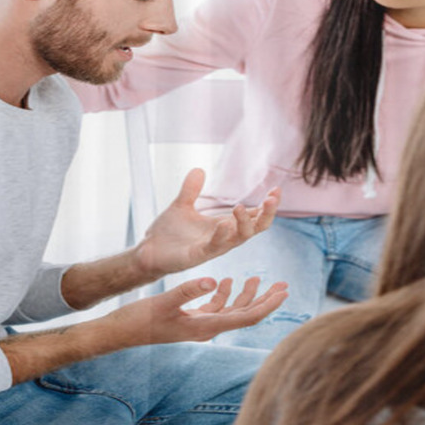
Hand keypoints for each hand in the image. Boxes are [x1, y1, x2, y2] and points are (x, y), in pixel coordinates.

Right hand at [108, 276, 288, 345]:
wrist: (121, 333)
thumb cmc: (140, 320)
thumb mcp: (164, 301)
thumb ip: (189, 290)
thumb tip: (214, 279)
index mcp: (205, 327)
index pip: (246, 317)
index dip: (267, 305)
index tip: (283, 293)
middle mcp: (207, 329)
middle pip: (245, 315)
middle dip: (265, 299)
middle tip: (283, 284)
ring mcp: (200, 325)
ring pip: (231, 310)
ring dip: (245, 294)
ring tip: (257, 278)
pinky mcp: (191, 319)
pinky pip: (216, 307)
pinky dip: (224, 294)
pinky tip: (227, 280)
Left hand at [134, 168, 280, 278]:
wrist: (148, 251)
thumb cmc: (168, 233)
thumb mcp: (181, 206)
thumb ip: (191, 189)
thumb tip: (199, 169)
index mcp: (224, 225)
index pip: (254, 216)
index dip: (268, 205)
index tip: (277, 189)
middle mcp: (224, 237)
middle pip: (256, 228)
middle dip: (267, 214)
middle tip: (272, 198)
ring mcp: (213, 248)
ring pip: (240, 238)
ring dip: (245, 223)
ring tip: (241, 206)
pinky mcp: (198, 255)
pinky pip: (215, 247)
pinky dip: (221, 235)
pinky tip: (223, 224)